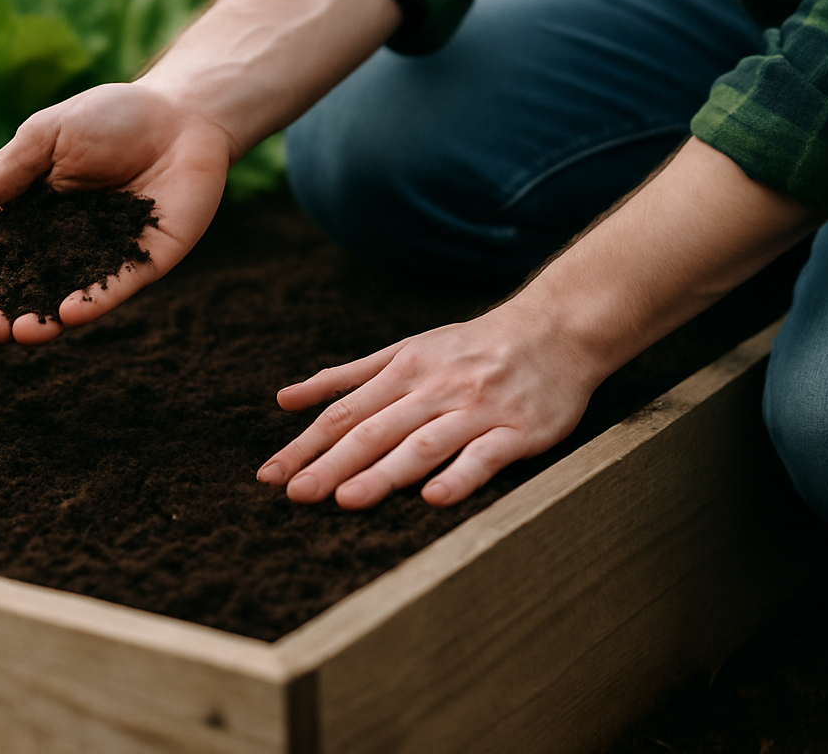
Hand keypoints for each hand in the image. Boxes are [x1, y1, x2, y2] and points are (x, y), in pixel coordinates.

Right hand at [0, 81, 232, 343]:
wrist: (179, 112)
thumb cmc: (109, 116)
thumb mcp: (47, 136)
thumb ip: (6, 174)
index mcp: (34, 213)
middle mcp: (66, 243)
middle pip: (28, 287)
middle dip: (4, 313)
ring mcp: (106, 256)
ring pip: (69, 298)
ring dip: (45, 321)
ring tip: (23, 334)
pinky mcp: (146, 261)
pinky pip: (116, 286)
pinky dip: (93, 301)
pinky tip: (69, 314)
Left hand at [255, 299, 607, 508]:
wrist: (557, 329)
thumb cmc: (473, 347)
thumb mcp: (406, 349)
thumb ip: (347, 377)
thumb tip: (285, 399)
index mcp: (404, 370)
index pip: (343, 413)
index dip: (305, 444)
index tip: (270, 475)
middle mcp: (435, 389)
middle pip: (375, 430)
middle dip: (331, 463)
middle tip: (295, 494)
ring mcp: (477, 410)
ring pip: (423, 443)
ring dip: (384, 472)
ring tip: (348, 499)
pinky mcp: (519, 431)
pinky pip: (485, 456)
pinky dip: (459, 476)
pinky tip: (434, 498)